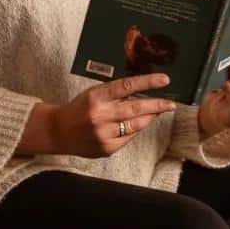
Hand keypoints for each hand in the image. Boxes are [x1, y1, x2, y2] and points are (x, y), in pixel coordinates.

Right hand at [52, 74, 176, 157]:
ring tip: (157, 112)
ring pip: (136, 125)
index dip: (148, 82)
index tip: (165, 79)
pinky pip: (128, 138)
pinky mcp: (106, 149)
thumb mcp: (94, 94)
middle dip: (157, 105)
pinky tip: (136, 124)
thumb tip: (144, 92)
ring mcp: (104, 134)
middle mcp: (101, 116)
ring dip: (149, 118)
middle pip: (136, 109)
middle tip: (171, 104)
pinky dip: (135, 130)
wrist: (58, 132)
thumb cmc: (79, 108)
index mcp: (97, 97)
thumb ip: (116, 94)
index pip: (127, 86)